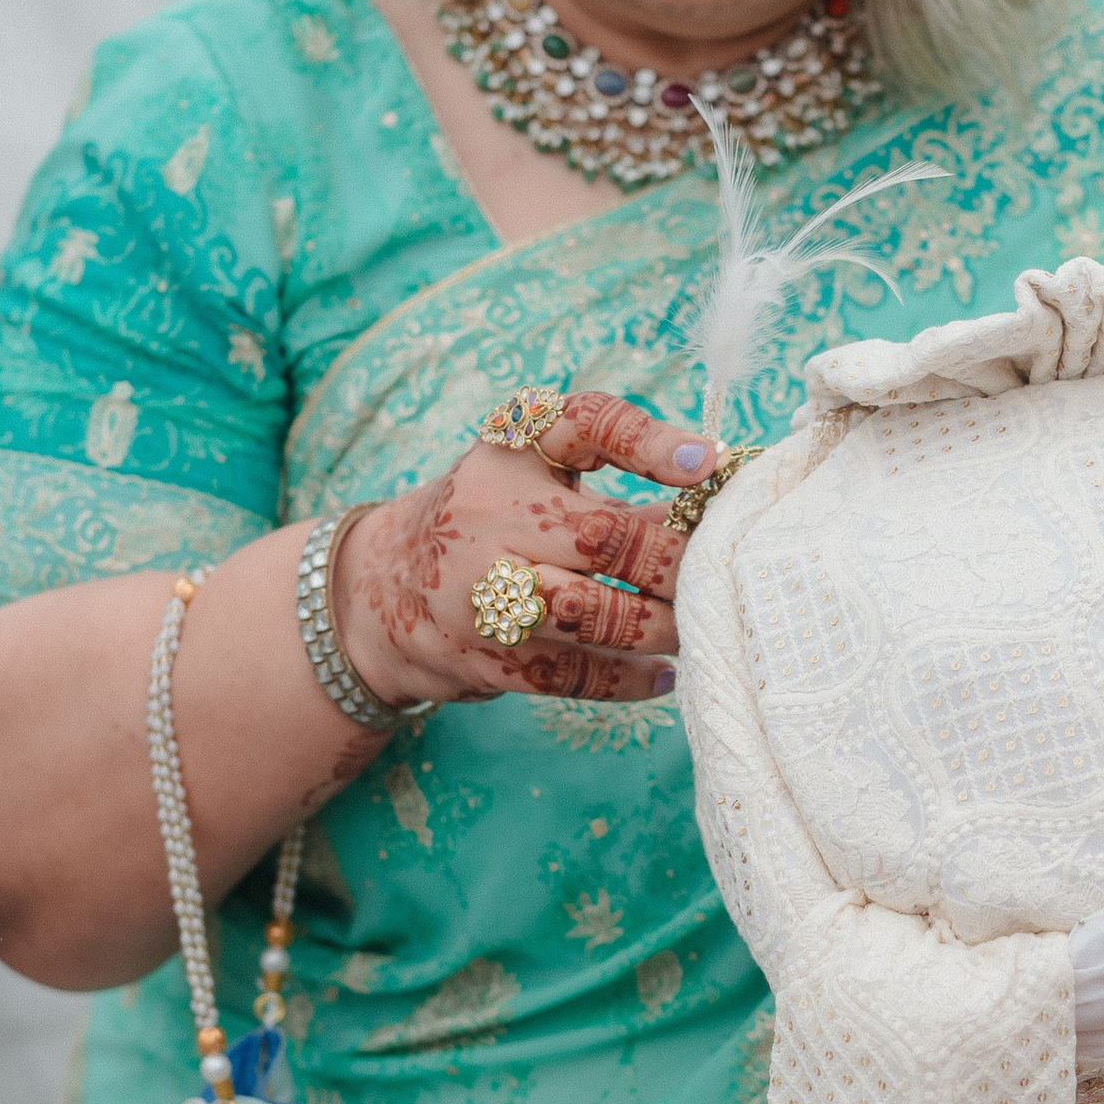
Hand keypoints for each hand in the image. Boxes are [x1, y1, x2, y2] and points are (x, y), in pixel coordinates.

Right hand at [332, 389, 718, 708]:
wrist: (382, 590)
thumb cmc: (489, 522)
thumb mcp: (531, 482)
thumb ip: (616, 494)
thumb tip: (716, 516)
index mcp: (508, 452)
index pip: (582, 424)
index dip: (649, 442)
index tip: (709, 462)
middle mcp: (487, 515)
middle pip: (604, 537)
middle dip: (676, 561)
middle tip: (722, 573)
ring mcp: (477, 592)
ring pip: (591, 614)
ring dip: (660, 626)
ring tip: (699, 626)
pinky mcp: (480, 657)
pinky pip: (572, 673)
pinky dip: (629, 679)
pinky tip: (666, 674)